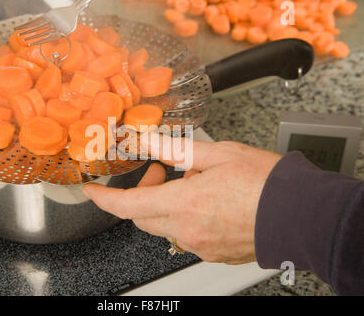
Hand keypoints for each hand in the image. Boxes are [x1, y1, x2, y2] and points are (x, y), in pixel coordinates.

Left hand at [82, 133, 281, 263]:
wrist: (302, 214)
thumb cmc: (266, 183)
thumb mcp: (216, 153)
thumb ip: (175, 149)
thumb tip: (147, 141)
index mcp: (183, 204)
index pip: (127, 206)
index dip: (104, 199)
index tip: (91, 191)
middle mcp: (187, 231)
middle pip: (143, 217)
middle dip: (142, 194)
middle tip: (158, 172)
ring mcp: (200, 246)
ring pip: (164, 227)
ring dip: (166, 205)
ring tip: (190, 183)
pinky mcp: (214, 254)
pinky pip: (187, 237)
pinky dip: (185, 218)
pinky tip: (205, 202)